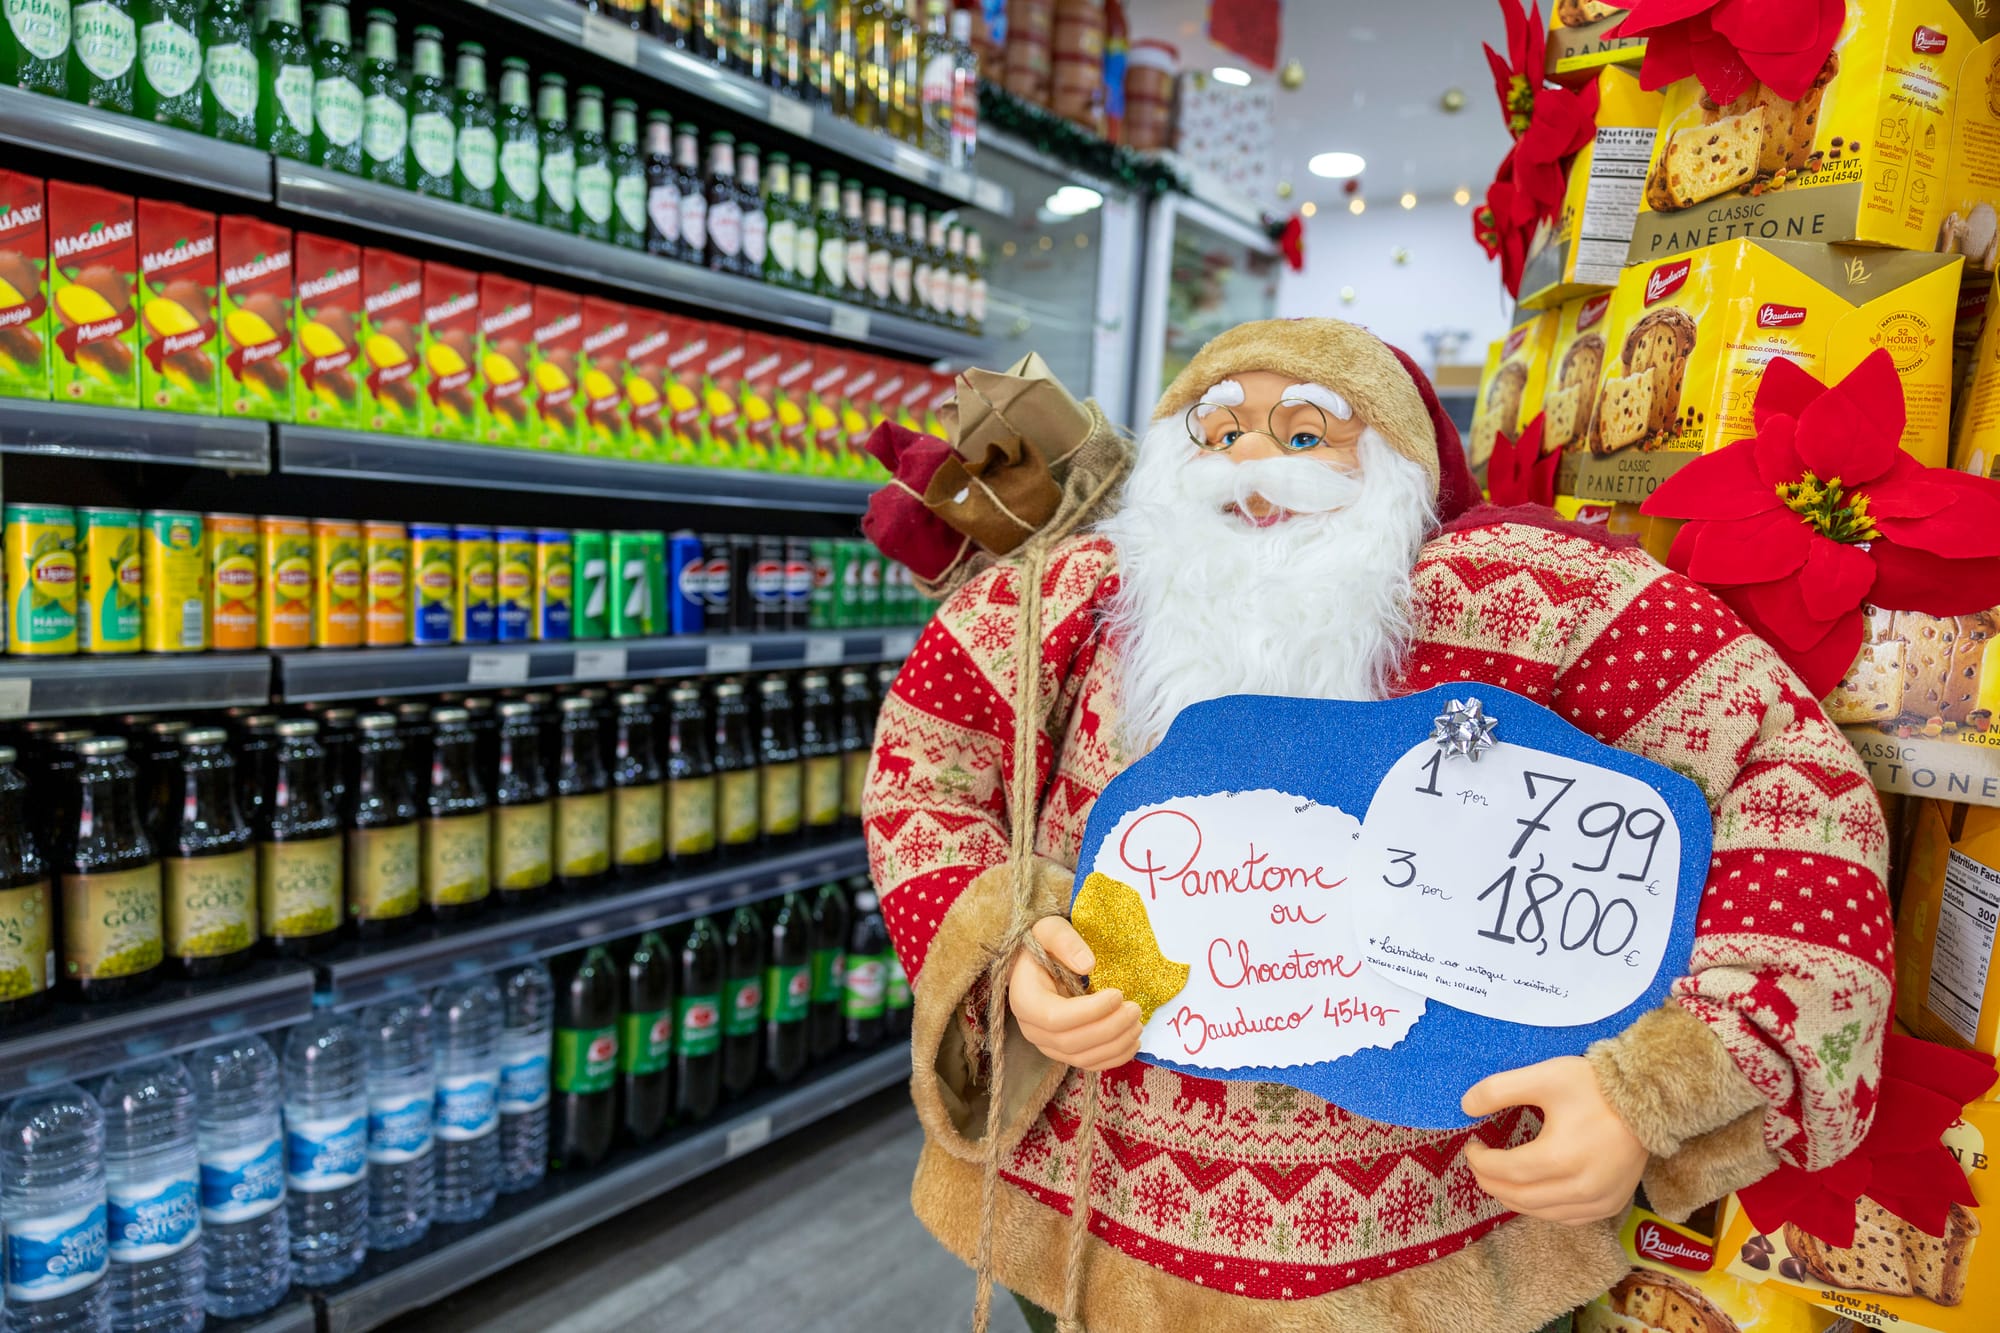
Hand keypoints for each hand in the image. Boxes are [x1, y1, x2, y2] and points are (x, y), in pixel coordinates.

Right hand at [1008, 917, 1142, 1071]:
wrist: (1035, 963)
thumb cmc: (1043, 945)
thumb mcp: (1049, 930)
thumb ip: (1065, 942)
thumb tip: (1087, 964)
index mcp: (1025, 1000)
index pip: (1055, 1018)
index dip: (1090, 1012)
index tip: (1117, 994)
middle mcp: (1031, 1029)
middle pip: (1071, 1042)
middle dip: (1109, 1029)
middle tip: (1135, 1009)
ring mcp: (1047, 1045)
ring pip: (1082, 1057)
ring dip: (1115, 1045)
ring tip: (1138, 1023)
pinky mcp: (1063, 1052)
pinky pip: (1089, 1064)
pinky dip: (1114, 1057)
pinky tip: (1133, 1041)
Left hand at [1460, 1056, 1648, 1225]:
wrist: (1648, 1099)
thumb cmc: (1594, 1086)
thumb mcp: (1544, 1077)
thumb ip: (1499, 1089)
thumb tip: (1465, 1106)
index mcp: (1560, 1158)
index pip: (1505, 1172)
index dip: (1481, 1162)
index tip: (1472, 1146)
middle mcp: (1580, 1188)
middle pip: (1519, 1197)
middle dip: (1490, 1182)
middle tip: (1478, 1164)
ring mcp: (1599, 1201)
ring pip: (1541, 1213)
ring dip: (1513, 1198)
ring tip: (1499, 1178)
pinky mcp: (1611, 1205)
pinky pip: (1567, 1218)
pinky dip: (1542, 1209)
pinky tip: (1532, 1193)